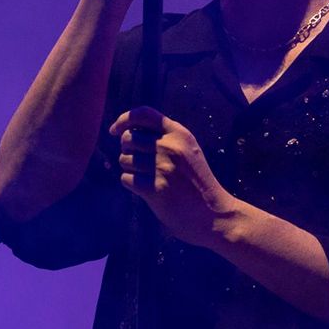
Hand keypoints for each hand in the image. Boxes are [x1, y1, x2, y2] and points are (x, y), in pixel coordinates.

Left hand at [109, 106, 234, 248]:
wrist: (214, 214)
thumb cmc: (196, 182)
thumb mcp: (188, 151)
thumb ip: (166, 138)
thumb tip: (128, 131)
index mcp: (179, 133)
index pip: (144, 114)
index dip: (124, 119)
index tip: (114, 130)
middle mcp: (170, 146)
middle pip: (128, 138)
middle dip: (127, 150)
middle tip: (138, 163)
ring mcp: (163, 167)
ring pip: (124, 159)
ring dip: (130, 169)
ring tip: (147, 178)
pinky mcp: (155, 188)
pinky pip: (126, 179)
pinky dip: (131, 184)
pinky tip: (146, 190)